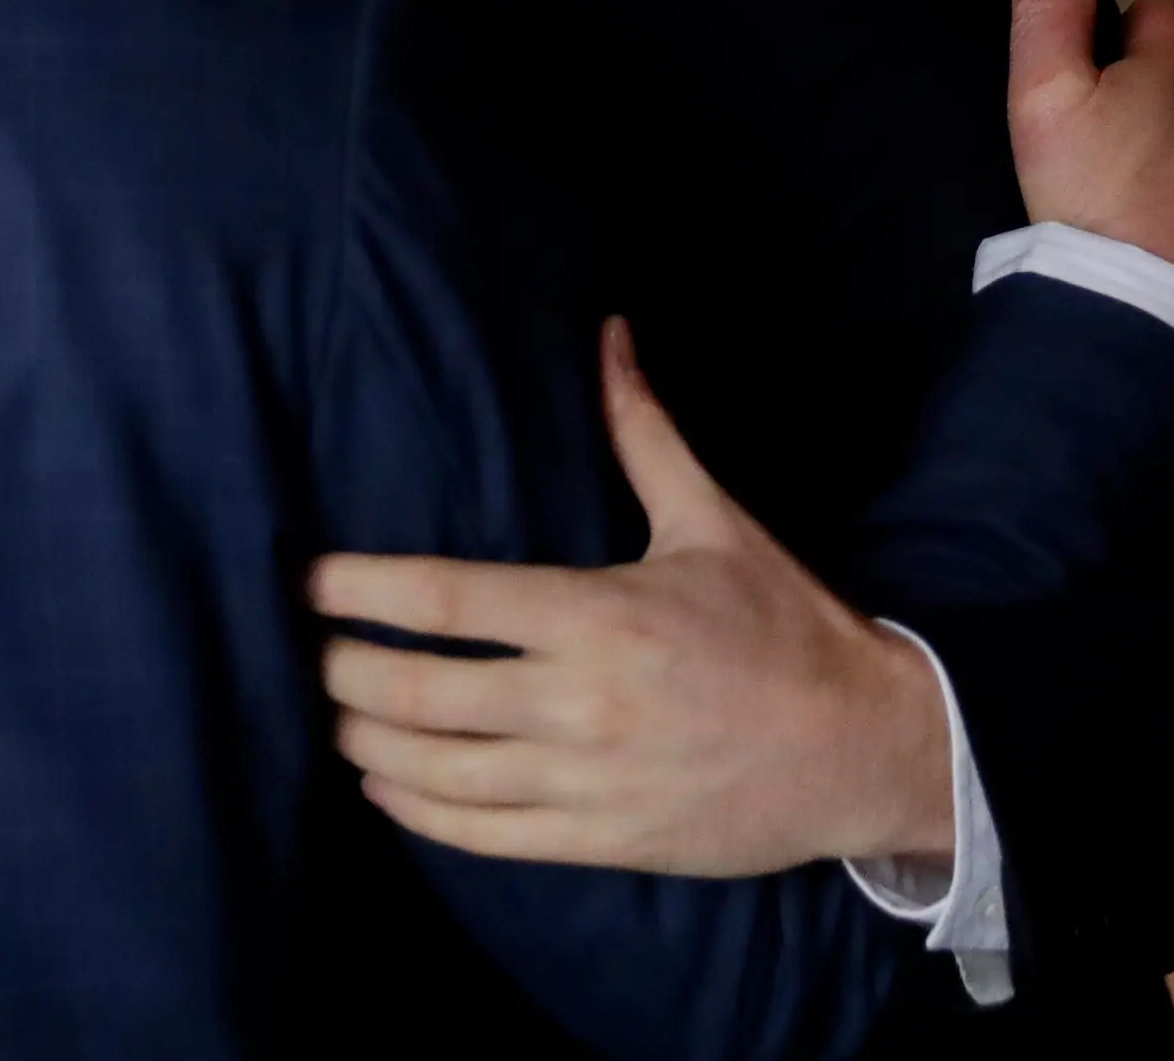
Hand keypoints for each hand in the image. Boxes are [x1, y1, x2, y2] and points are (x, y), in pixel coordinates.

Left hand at [310, 319, 954, 876]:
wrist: (864, 748)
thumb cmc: (785, 627)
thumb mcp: (712, 522)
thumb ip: (642, 432)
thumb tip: (609, 333)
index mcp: (601, 615)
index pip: (450, 601)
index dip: (364, 590)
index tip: (309, 580)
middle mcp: (582, 703)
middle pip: (421, 692)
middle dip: (344, 671)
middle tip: (309, 651)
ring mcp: (587, 781)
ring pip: (438, 771)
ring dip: (368, 741)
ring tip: (333, 711)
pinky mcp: (601, 840)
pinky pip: (483, 835)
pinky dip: (418, 811)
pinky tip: (385, 784)